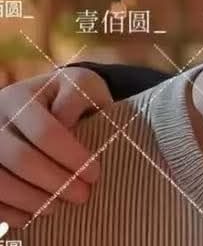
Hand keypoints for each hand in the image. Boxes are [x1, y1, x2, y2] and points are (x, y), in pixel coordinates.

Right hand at [0, 67, 110, 226]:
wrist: (43, 97)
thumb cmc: (69, 94)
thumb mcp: (82, 85)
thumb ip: (77, 101)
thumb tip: (67, 129)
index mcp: (20, 97)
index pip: (45, 132)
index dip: (71, 157)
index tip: (94, 173)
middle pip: (21, 159)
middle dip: (55, 182)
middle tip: (81, 196)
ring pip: (0, 182)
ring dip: (31, 200)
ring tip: (57, 207)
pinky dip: (7, 211)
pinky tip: (29, 216)